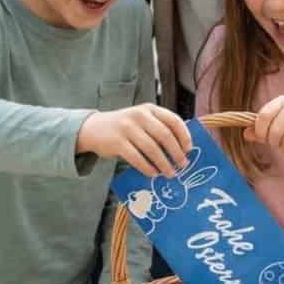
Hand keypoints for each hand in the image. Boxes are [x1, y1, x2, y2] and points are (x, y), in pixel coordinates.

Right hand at [77, 104, 191, 176]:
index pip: (173, 120)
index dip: (184, 136)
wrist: (94, 128)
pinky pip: (137, 158)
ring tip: (169, 173)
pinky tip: (153, 174)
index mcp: (149, 109)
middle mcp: (139, 115)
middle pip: (164, 135)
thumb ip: (158, 128)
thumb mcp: (141, 120)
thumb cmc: (125, 127)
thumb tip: (181, 149)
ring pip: (152, 148)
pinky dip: (147, 168)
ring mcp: (127, 128)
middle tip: (182, 165)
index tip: (189, 149)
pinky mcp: (117, 142)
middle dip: (176, 153)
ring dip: (163, 163)